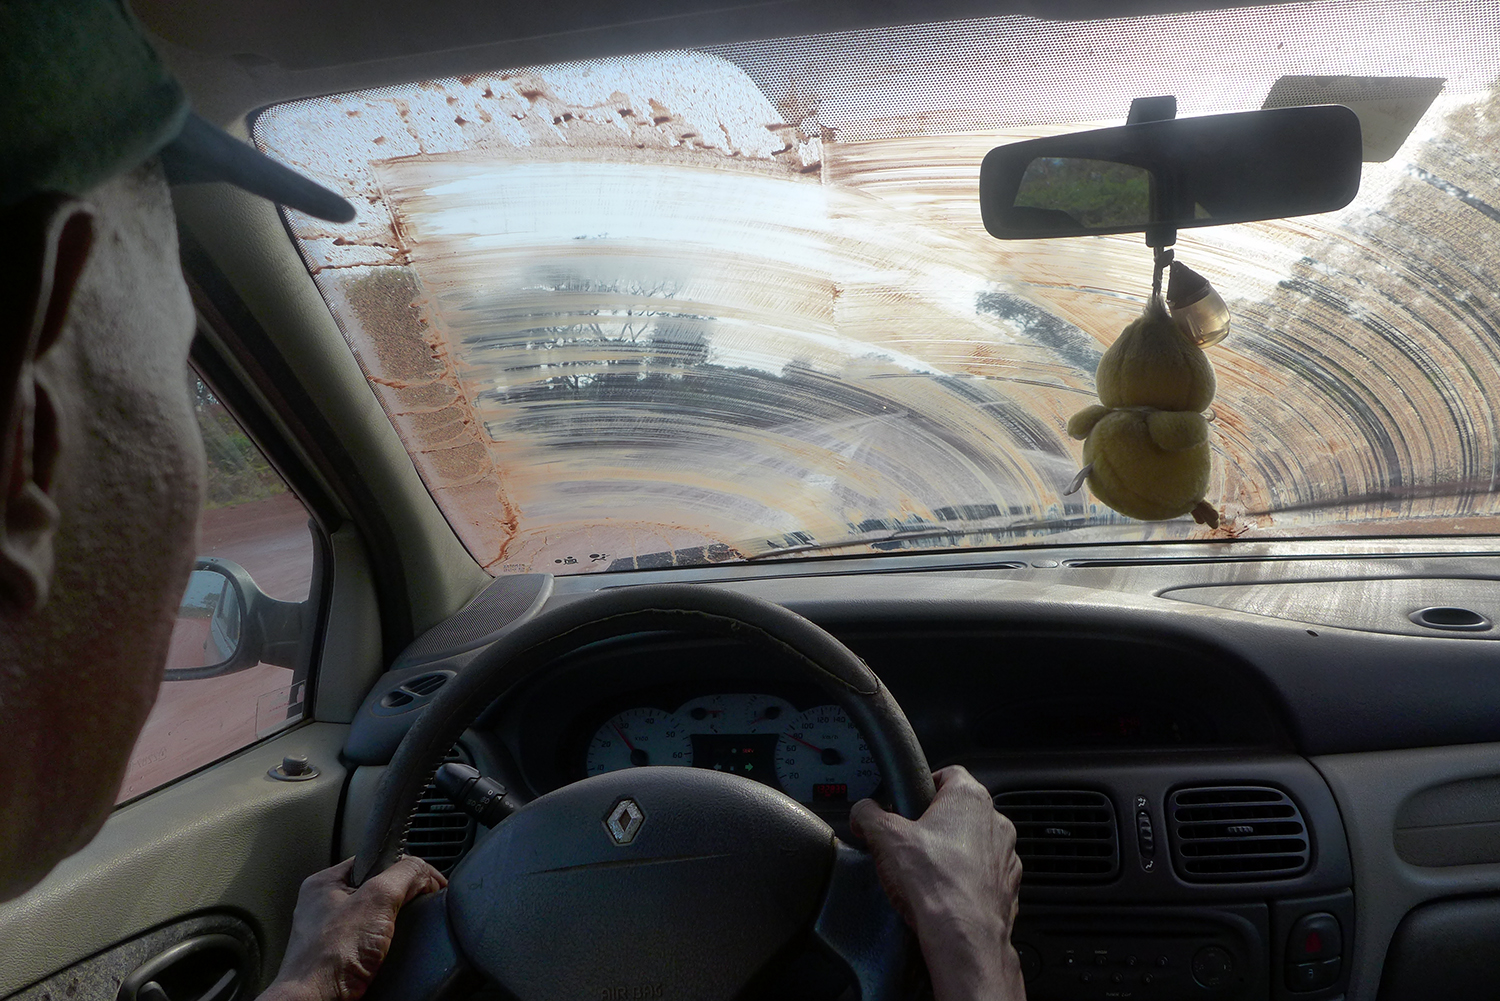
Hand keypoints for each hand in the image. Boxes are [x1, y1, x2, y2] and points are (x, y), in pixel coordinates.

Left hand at [258, 856, 446, 1000]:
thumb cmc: (329, 958)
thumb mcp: (377, 900)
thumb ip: (405, 874)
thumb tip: (424, 870)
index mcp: (324, 883)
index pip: (375, 859)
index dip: (403, 868)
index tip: (424, 882)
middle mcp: (324, 906)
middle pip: (379, 889)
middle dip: (399, 900)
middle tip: (406, 913)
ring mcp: (331, 934)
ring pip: (378, 918)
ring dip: (393, 927)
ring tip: (391, 938)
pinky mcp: (341, 958)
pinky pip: (373, 943)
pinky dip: (385, 948)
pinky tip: (385, 954)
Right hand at [850, 766, 1025, 1000]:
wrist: (962, 934)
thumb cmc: (933, 882)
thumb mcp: (884, 836)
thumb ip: (868, 813)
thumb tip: (862, 811)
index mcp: (969, 797)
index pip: (948, 773)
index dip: (924, 785)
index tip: (908, 802)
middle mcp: (996, 821)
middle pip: (960, 811)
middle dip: (935, 824)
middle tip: (910, 841)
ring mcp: (1007, 855)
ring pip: (975, 844)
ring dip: (954, 853)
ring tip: (926, 872)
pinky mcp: (1008, 886)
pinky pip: (984, 875)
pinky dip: (967, 880)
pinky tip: (944, 894)